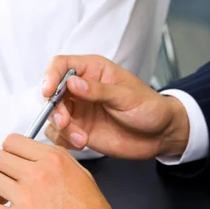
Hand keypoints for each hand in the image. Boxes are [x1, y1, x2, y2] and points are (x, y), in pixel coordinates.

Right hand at [43, 55, 188, 159]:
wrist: (160, 135)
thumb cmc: (149, 107)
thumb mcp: (126, 96)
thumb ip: (99, 90)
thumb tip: (72, 83)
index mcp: (93, 70)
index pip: (61, 64)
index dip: (51, 75)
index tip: (49, 91)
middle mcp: (81, 88)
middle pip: (53, 92)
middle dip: (54, 108)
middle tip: (65, 122)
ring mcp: (79, 110)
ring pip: (54, 115)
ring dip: (61, 128)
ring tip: (80, 138)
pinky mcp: (79, 129)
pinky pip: (60, 134)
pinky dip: (65, 140)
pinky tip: (82, 143)